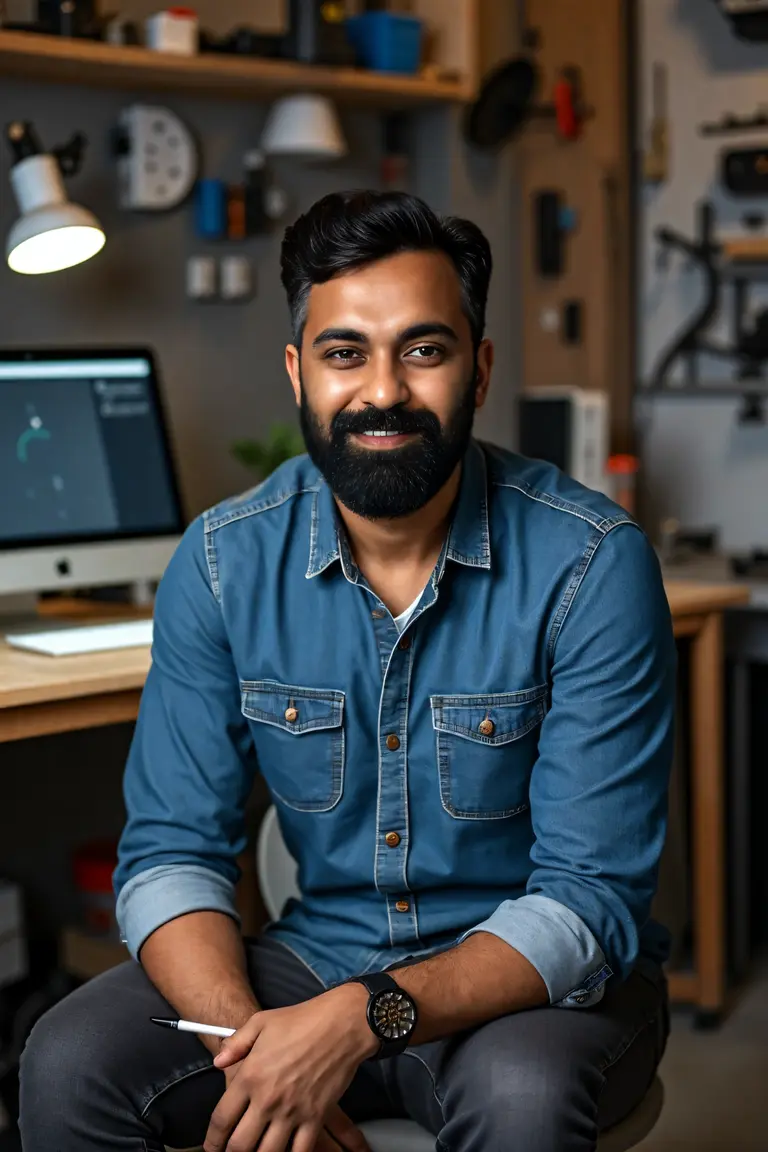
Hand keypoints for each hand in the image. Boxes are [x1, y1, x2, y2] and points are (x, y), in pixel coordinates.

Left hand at [203, 984, 377, 1151]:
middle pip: (240, 1145)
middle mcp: (268, 1099)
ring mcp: (292, 1111)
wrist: (341, 1023)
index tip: (211, 1147)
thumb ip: (236, 1044)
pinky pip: (300, 1151)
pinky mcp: (316, 1117)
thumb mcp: (261, 1022)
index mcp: (250, 1076)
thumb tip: (218, 1060)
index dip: (212, 1140)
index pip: (221, 1120)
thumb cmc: (302, 1020)